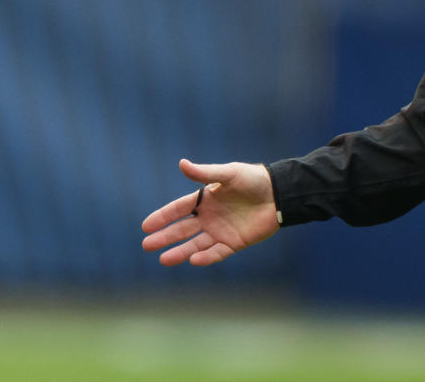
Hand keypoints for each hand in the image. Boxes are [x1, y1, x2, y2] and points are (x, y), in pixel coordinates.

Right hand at [141, 158, 279, 265]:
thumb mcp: (228, 173)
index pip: (178, 209)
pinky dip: (206, 257)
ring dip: (180, 251)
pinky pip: (217, 252)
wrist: (279, 194)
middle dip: (164, 237)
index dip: (162, 217)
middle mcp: (209, 216)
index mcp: (205, 199)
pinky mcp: (234, 242)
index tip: (146, 226)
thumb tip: (181, 163)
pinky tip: (193, 260)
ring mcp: (221, 231)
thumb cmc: (253, 180)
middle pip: (182, 229)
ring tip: (163, 260)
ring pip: (195, 244)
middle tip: (146, 245)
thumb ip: (204, 173)